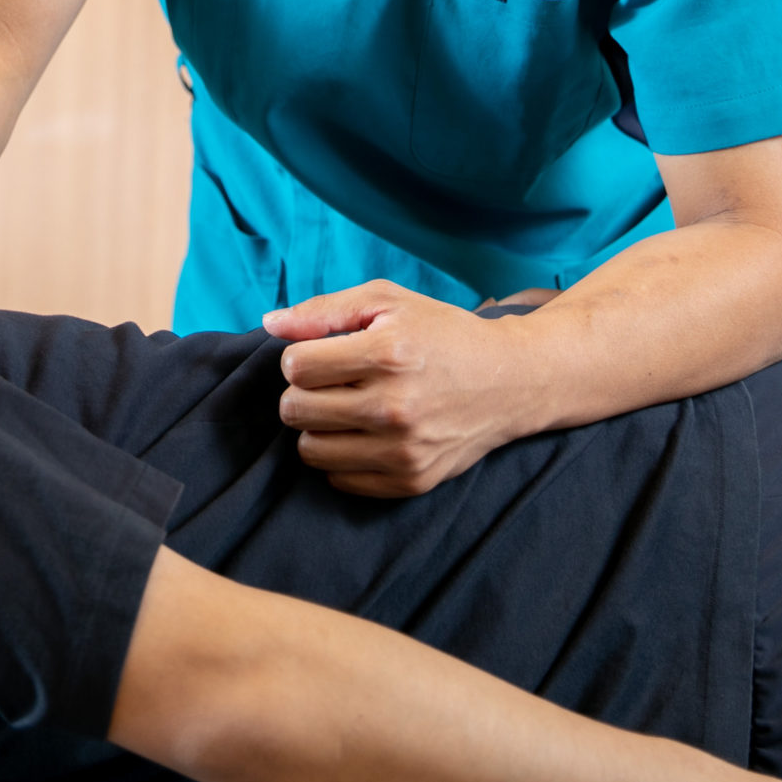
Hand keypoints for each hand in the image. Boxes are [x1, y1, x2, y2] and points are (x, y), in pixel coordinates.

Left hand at [262, 280, 542, 497]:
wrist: (511, 381)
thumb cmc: (442, 333)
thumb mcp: (388, 302)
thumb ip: (324, 310)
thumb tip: (270, 323)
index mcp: (388, 353)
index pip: (296, 367)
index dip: (300, 357)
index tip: (323, 355)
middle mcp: (395, 406)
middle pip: (295, 410)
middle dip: (302, 392)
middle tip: (330, 383)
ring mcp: (404, 449)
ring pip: (310, 449)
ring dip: (318, 427)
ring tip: (344, 408)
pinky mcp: (412, 480)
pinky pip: (339, 479)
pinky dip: (341, 457)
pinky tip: (363, 434)